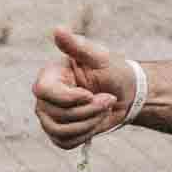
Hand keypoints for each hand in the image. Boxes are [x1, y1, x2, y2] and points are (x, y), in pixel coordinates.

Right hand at [34, 26, 140, 148]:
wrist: (127, 94)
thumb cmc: (113, 72)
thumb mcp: (100, 57)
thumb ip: (78, 46)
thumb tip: (58, 29)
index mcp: (49, 77)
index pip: (44, 93)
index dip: (69, 98)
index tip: (91, 94)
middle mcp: (44, 98)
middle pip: (56, 115)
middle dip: (89, 110)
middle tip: (107, 99)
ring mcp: (49, 117)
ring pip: (60, 131)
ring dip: (90, 123)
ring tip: (103, 109)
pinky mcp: (59, 133)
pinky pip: (65, 143)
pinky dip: (86, 135)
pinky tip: (96, 121)